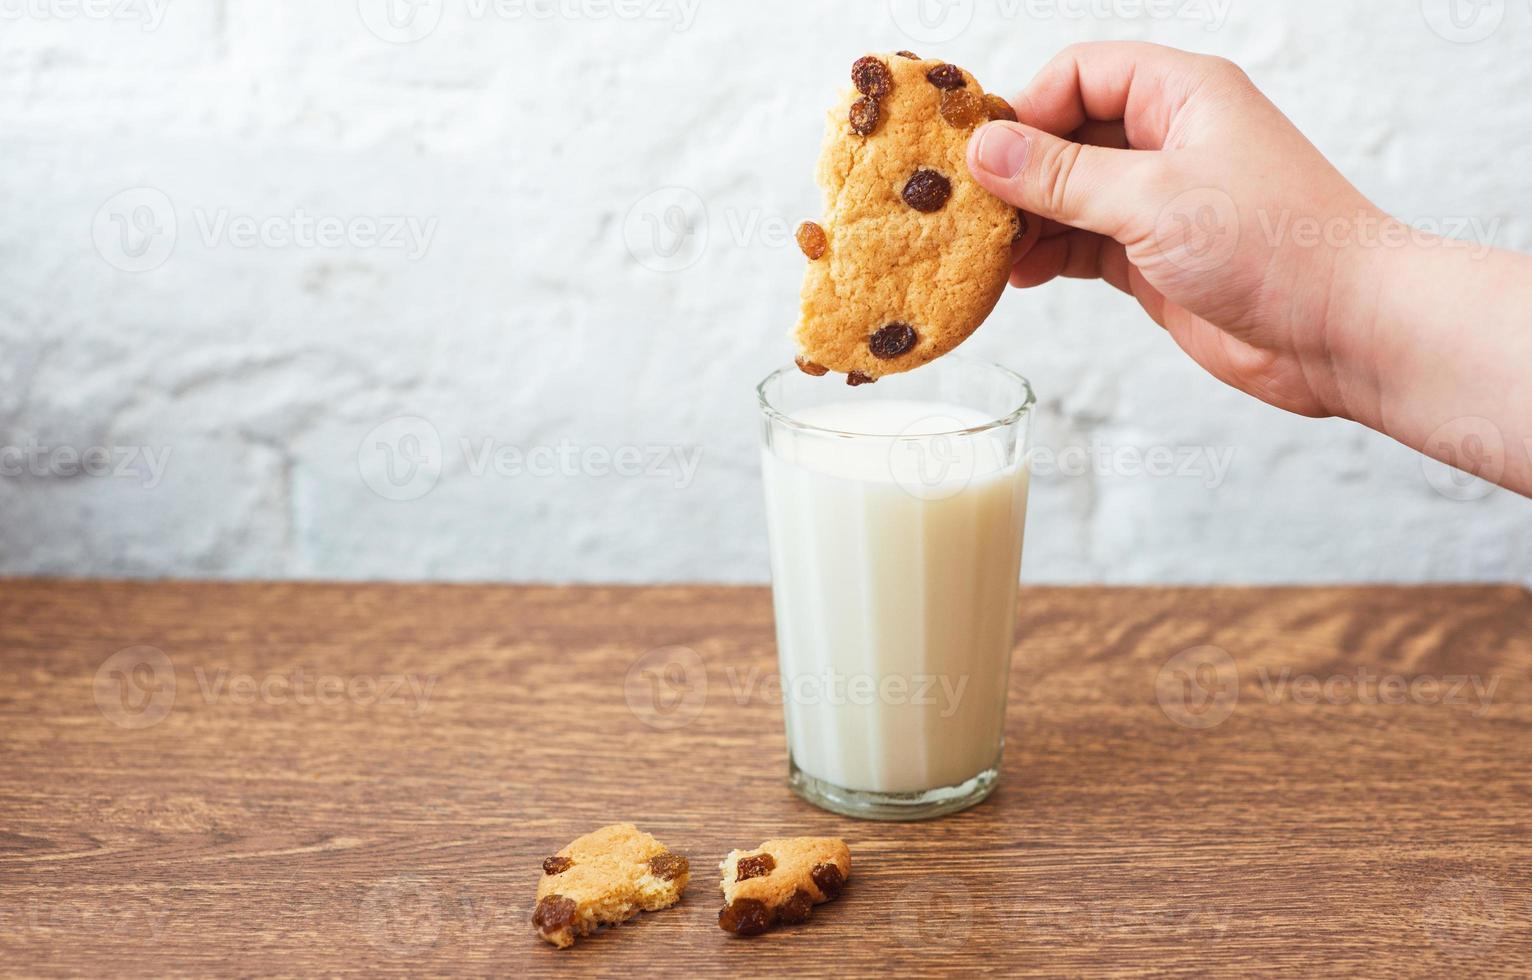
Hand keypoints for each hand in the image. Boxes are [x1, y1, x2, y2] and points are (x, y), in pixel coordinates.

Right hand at [966, 42, 1381, 420]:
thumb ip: (1062, 176)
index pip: (1079, 74)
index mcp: (1180, 95)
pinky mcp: (1153, 257)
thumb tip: (985, 150)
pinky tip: (1017, 277)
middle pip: (1065, 135)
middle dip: (1016, 172)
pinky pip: (1082, 243)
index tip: (983, 158)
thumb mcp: (1152, 199)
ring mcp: (1160, 201)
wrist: (1342, 331)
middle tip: (968, 212)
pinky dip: (1047, 257)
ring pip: (1068, 195)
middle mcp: (1168, 139)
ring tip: (986, 253)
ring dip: (1025, 220)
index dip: (1027, 110)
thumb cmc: (1274, 244)